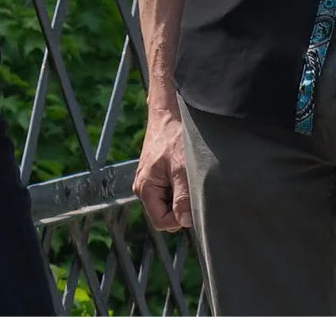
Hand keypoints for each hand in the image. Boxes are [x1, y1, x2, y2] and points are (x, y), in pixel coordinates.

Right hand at [133, 105, 191, 230]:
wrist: (169, 112)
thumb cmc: (174, 137)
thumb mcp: (183, 170)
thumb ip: (183, 198)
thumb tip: (185, 222)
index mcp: (144, 188)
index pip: (162, 222)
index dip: (179, 218)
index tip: (192, 202)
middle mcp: (143, 187)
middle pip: (165, 213)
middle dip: (181, 205)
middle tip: (191, 184)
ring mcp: (150, 180)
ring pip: (169, 202)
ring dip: (182, 194)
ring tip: (188, 174)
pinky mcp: (157, 173)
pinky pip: (170, 190)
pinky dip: (181, 184)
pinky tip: (185, 169)